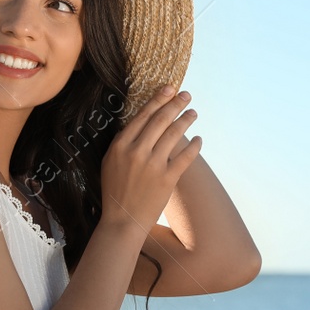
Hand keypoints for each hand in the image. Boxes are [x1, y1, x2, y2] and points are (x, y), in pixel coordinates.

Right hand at [100, 85, 201, 234]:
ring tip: (193, 113)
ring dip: (187, 120)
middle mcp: (137, 151)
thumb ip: (123, 142)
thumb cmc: (114, 190)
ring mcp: (153, 165)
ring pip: (175, 134)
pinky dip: (195, 145)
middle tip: (186, 95)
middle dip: (176, 104)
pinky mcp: (167, 178)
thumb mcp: (110, 162)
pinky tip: (199, 139)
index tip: (169, 89)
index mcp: (120, 145)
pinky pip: (186, 156)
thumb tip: (141, 122)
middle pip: (161, 120)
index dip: (158, 99)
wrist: (122, 220)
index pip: (143, 115)